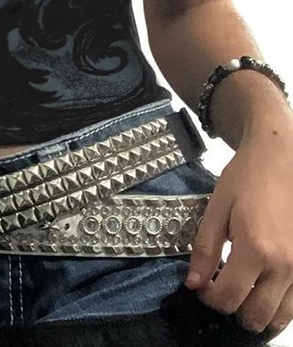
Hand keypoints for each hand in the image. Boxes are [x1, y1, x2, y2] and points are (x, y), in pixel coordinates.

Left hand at [185, 118, 292, 336]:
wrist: (281, 160)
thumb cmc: (246, 179)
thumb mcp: (215, 209)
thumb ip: (204, 249)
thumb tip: (193, 284)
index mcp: (256, 250)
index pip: (228, 298)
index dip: (209, 298)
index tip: (201, 286)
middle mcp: (285, 267)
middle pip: (255, 316)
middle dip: (231, 308)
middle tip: (219, 288)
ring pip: (280, 317)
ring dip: (257, 312)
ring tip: (241, 290)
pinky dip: (278, 304)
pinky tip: (262, 286)